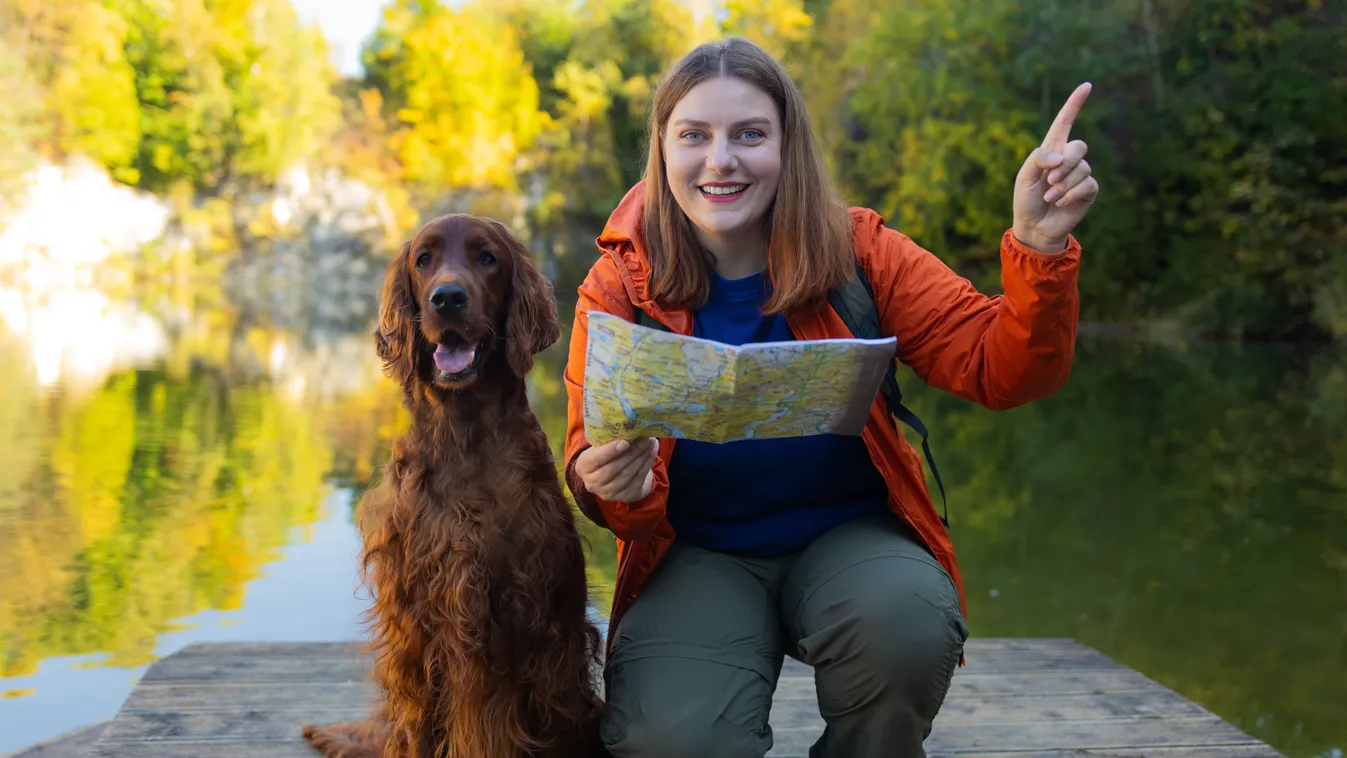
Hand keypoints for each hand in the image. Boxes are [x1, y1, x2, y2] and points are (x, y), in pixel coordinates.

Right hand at [574, 438, 658, 502]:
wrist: (613, 477)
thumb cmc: (606, 455)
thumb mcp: (600, 446)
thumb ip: (608, 439)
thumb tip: (629, 426)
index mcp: (583, 467)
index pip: (595, 460)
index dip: (610, 452)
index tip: (625, 442)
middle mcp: (592, 483)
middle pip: (613, 469)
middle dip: (631, 453)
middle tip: (644, 439)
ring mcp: (608, 493)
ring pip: (627, 475)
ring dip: (641, 457)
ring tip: (650, 443)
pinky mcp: (624, 496)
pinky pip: (637, 479)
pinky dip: (646, 464)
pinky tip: (651, 452)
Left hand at [1012, 82, 1099, 252]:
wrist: (1034, 226)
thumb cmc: (1026, 199)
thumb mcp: (1024, 176)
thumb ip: (1038, 158)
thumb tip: (1061, 156)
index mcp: (1052, 150)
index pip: (1064, 122)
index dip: (1075, 104)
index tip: (1087, 85)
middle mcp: (1068, 159)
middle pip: (1079, 146)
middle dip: (1065, 164)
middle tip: (1049, 181)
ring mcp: (1080, 174)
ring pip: (1082, 168)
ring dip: (1063, 185)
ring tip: (1050, 197)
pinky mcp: (1089, 191)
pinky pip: (1088, 184)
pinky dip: (1071, 194)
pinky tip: (1060, 203)